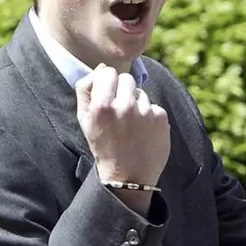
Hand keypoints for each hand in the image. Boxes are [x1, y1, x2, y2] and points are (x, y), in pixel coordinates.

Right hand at [75, 63, 170, 190]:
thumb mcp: (85, 121)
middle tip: (120, 110)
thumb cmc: (103, 146)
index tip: (108, 93)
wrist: (128, 177)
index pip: (108, 72)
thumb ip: (85, 91)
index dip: (107, 82)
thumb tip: (100, 68)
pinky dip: (149, 115)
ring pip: (141, 92)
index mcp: (102, 106)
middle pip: (126, 78)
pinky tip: (143, 131)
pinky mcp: (161, 117)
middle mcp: (124, 106)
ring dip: (136, 103)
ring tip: (131, 125)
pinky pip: (153, 105)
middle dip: (122, 90)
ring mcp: (144, 111)